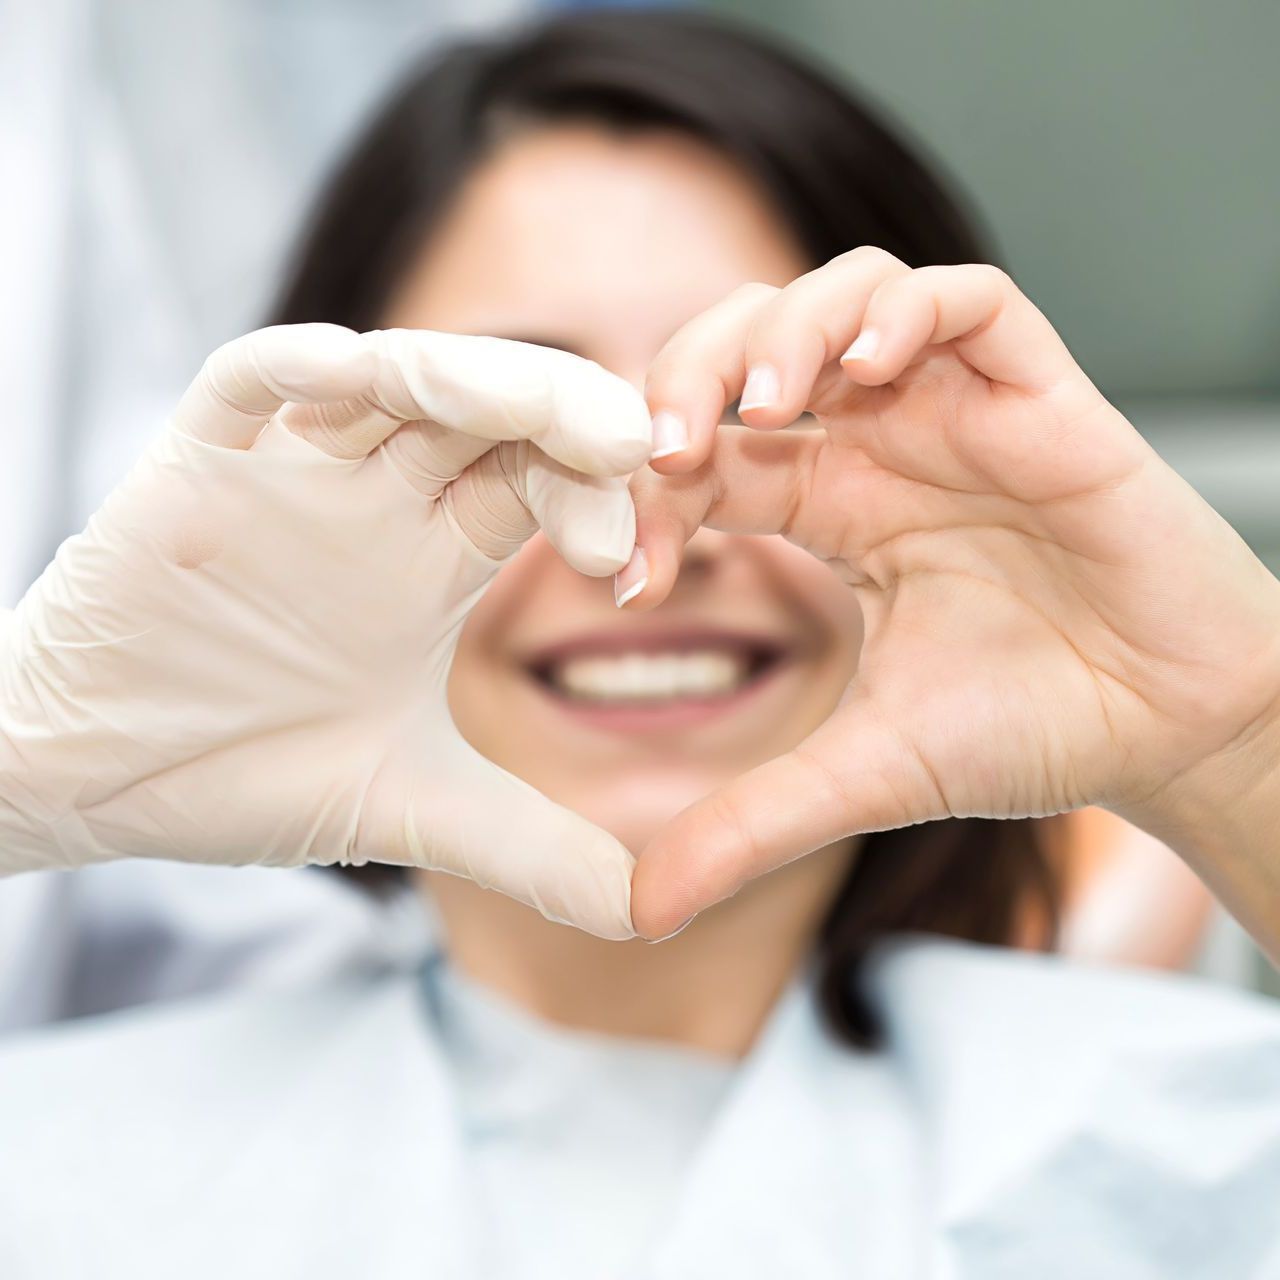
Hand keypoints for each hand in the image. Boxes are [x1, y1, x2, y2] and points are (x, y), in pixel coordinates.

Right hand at [0, 324, 650, 937]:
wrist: (95, 782)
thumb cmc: (241, 774)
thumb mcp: (412, 809)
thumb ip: (534, 849)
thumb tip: (655, 917)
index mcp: (434, 558)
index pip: (539, 483)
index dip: (598, 503)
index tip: (632, 570)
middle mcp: (375, 499)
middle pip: (489, 412)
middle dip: (562, 417)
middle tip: (629, 453)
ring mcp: (290, 473)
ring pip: (392, 376)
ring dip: (469, 376)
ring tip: (537, 409)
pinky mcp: (195, 465)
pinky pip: (248, 385)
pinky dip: (299, 369)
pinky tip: (356, 373)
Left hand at [626, 250, 1279, 939]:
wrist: (1170, 729)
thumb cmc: (1032, 729)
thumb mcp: (863, 774)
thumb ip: (750, 824)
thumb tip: (640, 912)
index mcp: (830, 509)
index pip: (708, 457)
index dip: (649, 493)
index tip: (631, 573)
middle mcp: (883, 445)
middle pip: (752, 345)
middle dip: (688, 375)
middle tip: (665, 447)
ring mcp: (957, 410)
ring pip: (846, 296)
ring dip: (784, 331)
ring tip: (761, 404)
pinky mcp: (1041, 395)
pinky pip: (966, 299)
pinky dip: (903, 312)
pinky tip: (867, 371)